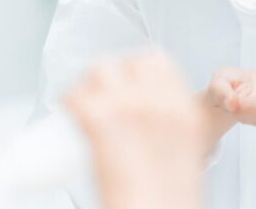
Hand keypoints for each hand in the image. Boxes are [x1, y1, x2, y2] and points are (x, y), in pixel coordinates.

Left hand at [64, 52, 206, 208]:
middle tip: (103, 93)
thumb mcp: (186, 151)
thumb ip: (167, 124)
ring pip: (99, 69)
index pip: (157, 61)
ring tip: (87, 104)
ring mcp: (127, 106)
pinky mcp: (98, 118)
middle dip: (113, 73)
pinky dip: (68, 102)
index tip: (129, 79)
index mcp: (181, 109)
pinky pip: (74, 94)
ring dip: (90, 85)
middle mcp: (155, 100)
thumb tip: (145, 117)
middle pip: (126, 60)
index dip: (138, 68)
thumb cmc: (167, 198)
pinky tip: (70, 112)